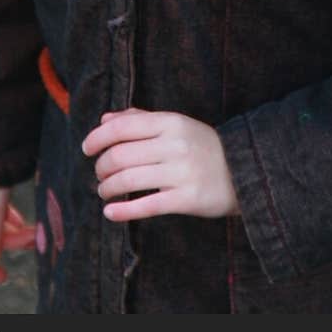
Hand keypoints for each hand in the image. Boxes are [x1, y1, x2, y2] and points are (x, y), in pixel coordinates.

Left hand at [81, 107, 239, 221]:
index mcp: (170, 122)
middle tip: (99, 174)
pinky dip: (123, 211)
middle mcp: (174, 145)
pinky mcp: (186, 199)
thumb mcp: (175, 124)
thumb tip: (104, 120)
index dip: (97, 137)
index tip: (86, 148)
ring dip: (108, 188)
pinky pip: (147, 205)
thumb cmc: (202, 146)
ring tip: (104, 191)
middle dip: (101, 167)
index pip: (122, 126)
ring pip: (128, 180)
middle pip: (120, 155)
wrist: (244, 171)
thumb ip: (140, 119)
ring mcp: (181, 172)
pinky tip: (110, 212)